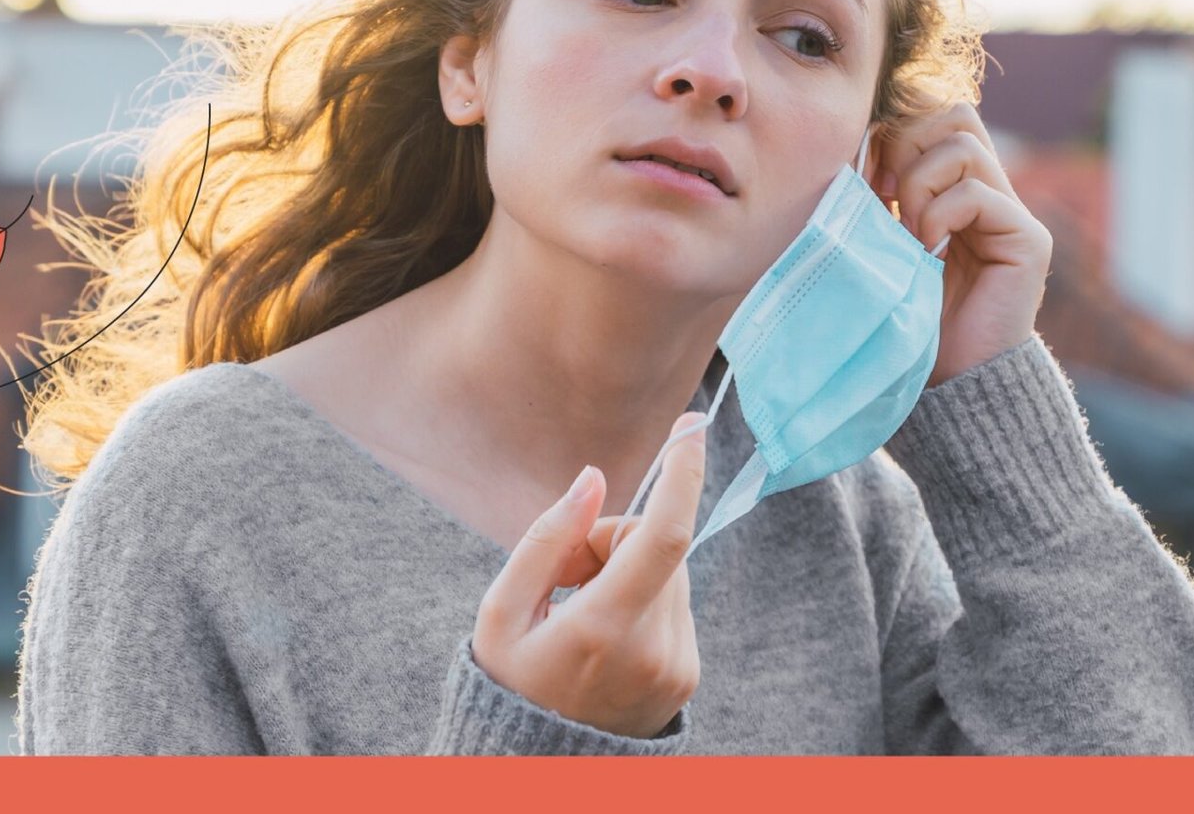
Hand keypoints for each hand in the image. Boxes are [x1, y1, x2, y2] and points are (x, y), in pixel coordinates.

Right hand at [468, 411, 706, 739]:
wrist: (542, 766)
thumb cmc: (511, 682)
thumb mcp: (502, 612)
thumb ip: (546, 540)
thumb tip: (593, 479)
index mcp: (602, 629)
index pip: (663, 536)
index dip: (682, 474)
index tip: (692, 427)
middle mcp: (653, 648)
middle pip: (658, 545)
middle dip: (616, 538)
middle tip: (568, 575)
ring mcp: (678, 666)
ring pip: (672, 572)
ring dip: (631, 571)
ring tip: (583, 611)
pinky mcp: (689, 675)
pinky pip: (676, 605)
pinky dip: (645, 601)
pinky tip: (605, 637)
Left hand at [869, 101, 1053, 386]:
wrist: (948, 381)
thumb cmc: (907, 316)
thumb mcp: (883, 242)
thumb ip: (881, 195)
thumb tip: (862, 140)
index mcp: (956, 189)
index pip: (935, 116)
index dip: (895, 134)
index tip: (867, 183)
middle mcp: (991, 192)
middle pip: (955, 114)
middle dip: (907, 146)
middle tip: (887, 199)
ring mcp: (1013, 213)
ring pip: (962, 143)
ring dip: (919, 184)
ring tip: (910, 234)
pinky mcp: (1027, 239)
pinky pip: (976, 192)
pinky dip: (940, 215)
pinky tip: (929, 253)